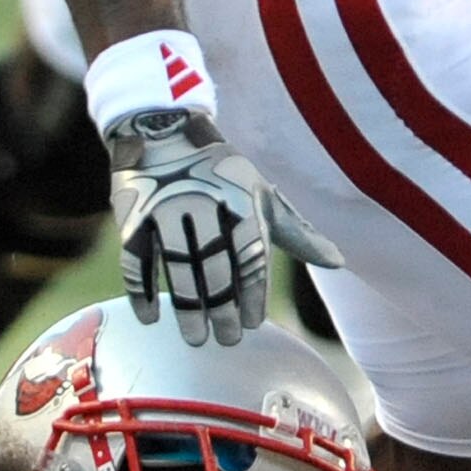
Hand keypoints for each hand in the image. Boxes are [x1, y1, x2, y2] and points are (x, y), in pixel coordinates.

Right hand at [105, 109, 343, 347]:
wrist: (162, 131)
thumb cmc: (222, 173)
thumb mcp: (262, 195)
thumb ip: (297, 232)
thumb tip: (338, 262)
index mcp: (240, 201)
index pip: (250, 256)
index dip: (252, 293)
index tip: (253, 324)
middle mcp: (203, 205)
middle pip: (214, 265)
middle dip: (222, 307)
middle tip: (227, 340)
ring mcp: (164, 210)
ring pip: (177, 267)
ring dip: (187, 307)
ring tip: (196, 338)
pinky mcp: (133, 217)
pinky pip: (136, 260)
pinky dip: (142, 291)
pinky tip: (151, 318)